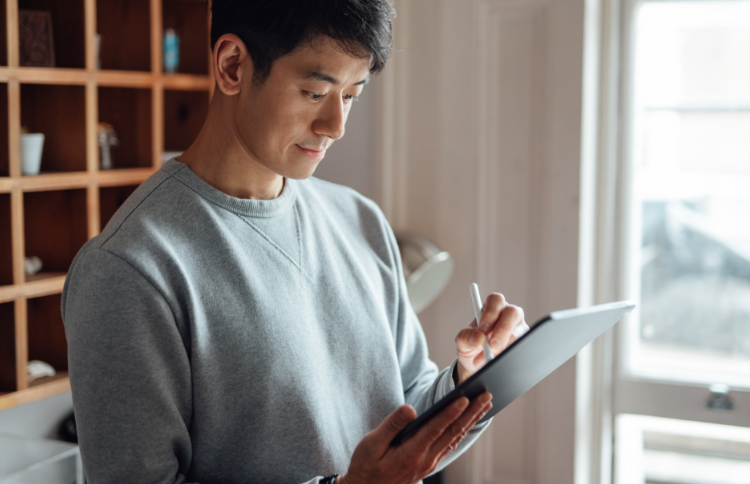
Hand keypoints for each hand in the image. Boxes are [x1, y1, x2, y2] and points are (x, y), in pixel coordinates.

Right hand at [337, 392, 492, 483]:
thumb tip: (410, 409)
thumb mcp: (371, 444)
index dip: (451, 412)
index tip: (465, 398)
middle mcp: (425, 459)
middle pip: (453, 432)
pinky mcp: (428, 464)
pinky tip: (467, 424)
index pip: (436, 428)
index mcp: (411, 452)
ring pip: (454, 438)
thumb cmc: (366, 466)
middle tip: (486, 396)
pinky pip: (449, 445)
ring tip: (484, 405)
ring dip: (470, 420)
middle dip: (471, 412)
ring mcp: (429, 463)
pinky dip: (461, 431)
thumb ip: (392, 425)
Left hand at [454, 293, 525, 384]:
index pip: (495, 300)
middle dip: (502, 330)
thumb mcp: (463, 341)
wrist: (478, 365)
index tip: (483, 329)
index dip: (491, 312)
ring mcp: (519, 329)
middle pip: (512, 313)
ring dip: (504, 347)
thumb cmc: (471, 346)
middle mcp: (508, 315)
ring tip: (488, 360)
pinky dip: (511, 356)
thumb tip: (479, 339)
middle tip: (492, 346)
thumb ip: (467, 337)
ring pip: (519, 332)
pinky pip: (523, 347)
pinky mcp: (524, 343)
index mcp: (492, 308)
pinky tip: (500, 362)